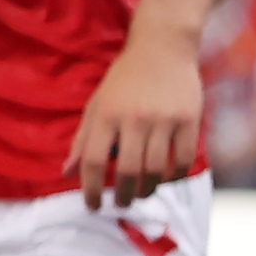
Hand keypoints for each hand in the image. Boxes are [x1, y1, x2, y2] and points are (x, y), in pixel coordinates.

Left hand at [65, 35, 205, 207]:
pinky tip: (166, 180)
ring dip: (148, 189)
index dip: (90, 188)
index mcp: (105, 115)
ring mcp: (164, 119)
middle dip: (123, 195)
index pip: (92, 160)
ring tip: (142, 194)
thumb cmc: (124, 81)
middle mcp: (134, 118)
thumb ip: (82, 140)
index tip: (92, 206)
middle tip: (121, 204)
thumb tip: (66, 173)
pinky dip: (174, 176)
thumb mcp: (96, 106)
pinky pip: (183, 159)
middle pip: (128, 170)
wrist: (162, 49)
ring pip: (156, 169)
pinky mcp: (189, 119)